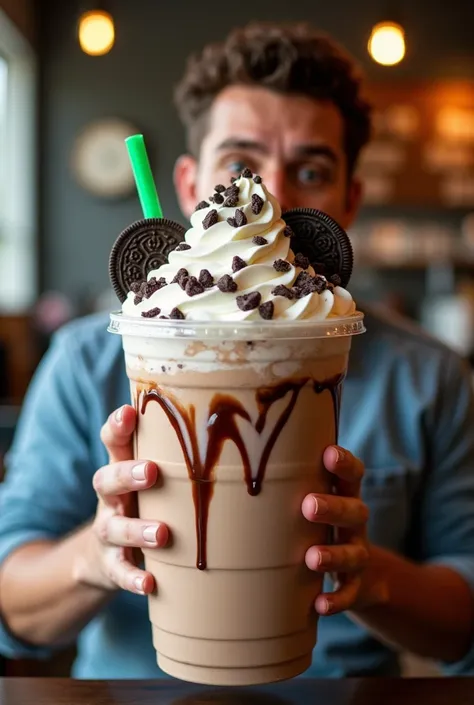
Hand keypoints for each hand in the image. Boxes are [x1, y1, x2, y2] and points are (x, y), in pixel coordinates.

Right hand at [78, 405, 168, 594]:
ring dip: (135, 529)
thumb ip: (181, 459)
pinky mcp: (110, 564)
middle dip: (127, 474)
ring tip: (161, 533)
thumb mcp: (153, 479)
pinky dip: (131, 578)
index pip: (113, 442)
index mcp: (122, 470)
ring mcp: (108, 531)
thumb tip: (240, 435)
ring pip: (113, 527)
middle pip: (106, 479)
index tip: (129, 413)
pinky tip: (148, 584)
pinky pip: (118, 571)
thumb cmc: (145, 504)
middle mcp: (110, 498)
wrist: (105, 557)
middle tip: (151, 471)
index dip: (117, 427)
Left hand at [302, 445, 370, 615]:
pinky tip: (320, 604)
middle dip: (333, 507)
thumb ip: (285, 484)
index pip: (353, 475)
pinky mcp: (356, 587)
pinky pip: (351, 594)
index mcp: (345, 497)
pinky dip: (337, 600)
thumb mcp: (312, 501)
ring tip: (312, 557)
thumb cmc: (318, 527)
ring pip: (354, 553)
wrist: (361, 577)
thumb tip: (220, 464)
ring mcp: (357, 555)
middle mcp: (355, 524)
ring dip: (334, 555)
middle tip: (308, 505)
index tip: (328, 454)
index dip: (345, 464)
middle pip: (355, 511)